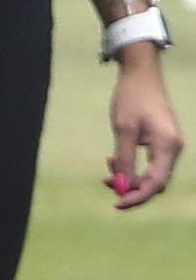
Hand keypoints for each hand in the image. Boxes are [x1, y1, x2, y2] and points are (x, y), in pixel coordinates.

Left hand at [107, 54, 181, 208]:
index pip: (155, 183)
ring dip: (129, 177)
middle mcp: (173, 148)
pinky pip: (149, 163)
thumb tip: (120, 184)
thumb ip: (123, 158)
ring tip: (107, 170)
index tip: (116, 204)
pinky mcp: (161, 142)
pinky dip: (132, 166)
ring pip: (151, 174)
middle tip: (106, 183)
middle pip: (155, 182)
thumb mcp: (123, 129)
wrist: (141, 74)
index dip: (137, 197)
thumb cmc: (132, 98)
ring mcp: (169, 146)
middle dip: (131, 187)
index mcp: (167, 146)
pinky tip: (113, 160)